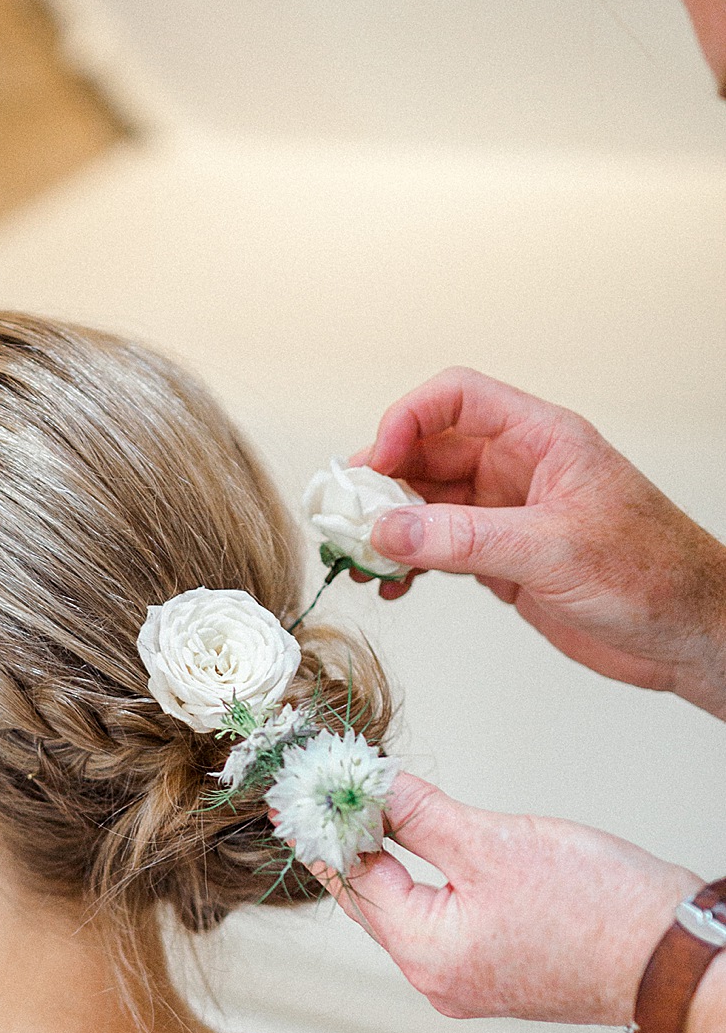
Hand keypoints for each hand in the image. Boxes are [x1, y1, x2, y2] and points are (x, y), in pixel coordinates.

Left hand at [323, 772, 698, 1026]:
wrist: (674, 959)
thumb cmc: (598, 907)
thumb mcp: (492, 842)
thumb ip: (419, 815)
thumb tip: (370, 787)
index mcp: (425, 953)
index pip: (352, 880)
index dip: (325, 827)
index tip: (300, 789)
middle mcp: (437, 980)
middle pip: (373, 901)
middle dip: (350, 843)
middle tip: (322, 793)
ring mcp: (467, 983)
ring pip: (407, 911)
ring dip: (387, 861)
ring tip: (364, 810)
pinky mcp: (497, 974)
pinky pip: (440, 922)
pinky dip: (424, 883)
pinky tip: (418, 848)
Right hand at [359, 369, 725, 719]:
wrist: (688, 634)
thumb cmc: (654, 575)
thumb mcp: (552, 551)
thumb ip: (464, 539)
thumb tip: (387, 529)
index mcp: (542, 440)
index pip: (457, 399)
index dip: (407, 421)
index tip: (375, 465)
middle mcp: (520, 470)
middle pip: (429, 453)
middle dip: (382, 482)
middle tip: (344, 519)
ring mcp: (509, 516)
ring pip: (427, 504)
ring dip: (388, 528)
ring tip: (359, 560)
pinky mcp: (504, 560)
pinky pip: (439, 548)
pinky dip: (408, 564)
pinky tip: (393, 585)